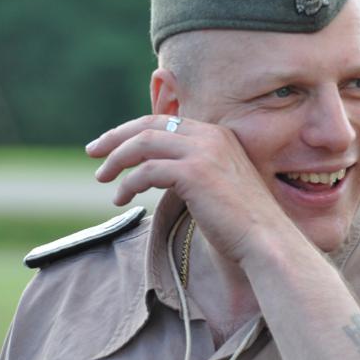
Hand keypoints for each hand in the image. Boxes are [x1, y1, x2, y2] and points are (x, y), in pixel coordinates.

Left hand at [86, 115, 287, 263]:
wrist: (266, 239)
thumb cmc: (242, 222)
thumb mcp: (216, 186)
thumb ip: (191, 172)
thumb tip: (156, 174)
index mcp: (216, 134)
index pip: (165, 121)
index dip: (132, 130)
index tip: (111, 145)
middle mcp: (210, 136)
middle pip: (149, 125)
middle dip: (116, 137)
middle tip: (93, 152)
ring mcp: (203, 151)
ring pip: (143, 143)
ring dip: (117, 160)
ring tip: (103, 178)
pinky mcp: (194, 172)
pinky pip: (147, 171)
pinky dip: (129, 184)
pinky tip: (121, 198)